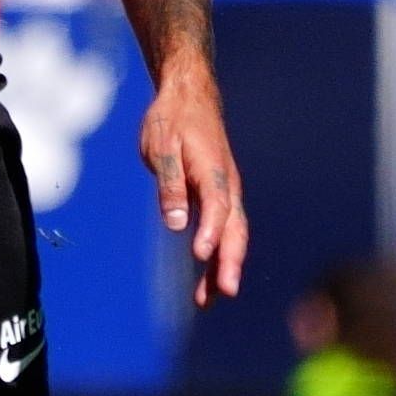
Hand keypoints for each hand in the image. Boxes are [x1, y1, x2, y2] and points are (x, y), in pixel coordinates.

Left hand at [140, 64, 245, 305]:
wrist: (189, 96)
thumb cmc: (172, 120)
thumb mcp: (162, 147)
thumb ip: (169, 184)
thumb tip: (175, 224)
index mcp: (213, 171)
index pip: (217, 207)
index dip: (210, 232)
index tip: (200, 255)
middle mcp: (226, 185)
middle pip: (234, 229)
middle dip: (228, 262)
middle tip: (222, 293)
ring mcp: (226, 192)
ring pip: (232, 235)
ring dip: (223, 266)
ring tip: (209, 299)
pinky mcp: (218, 197)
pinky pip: (224, 230)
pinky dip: (218, 255)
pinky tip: (207, 279)